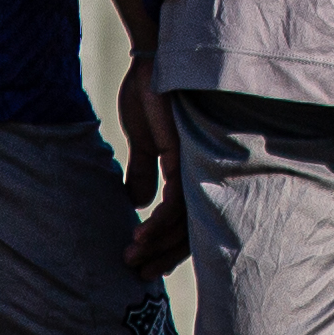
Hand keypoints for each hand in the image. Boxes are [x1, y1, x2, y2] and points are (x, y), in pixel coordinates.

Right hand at [114, 49, 186, 276]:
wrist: (149, 61)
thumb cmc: (150, 93)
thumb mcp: (142, 140)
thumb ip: (144, 169)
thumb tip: (135, 202)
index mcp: (192, 170)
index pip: (188, 220)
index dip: (168, 245)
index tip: (144, 263)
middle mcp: (202, 172)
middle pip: (191, 229)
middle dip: (163, 254)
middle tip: (138, 273)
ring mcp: (198, 164)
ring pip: (184, 221)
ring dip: (156, 243)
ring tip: (131, 257)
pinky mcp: (187, 156)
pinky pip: (178, 201)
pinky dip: (158, 222)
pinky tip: (139, 234)